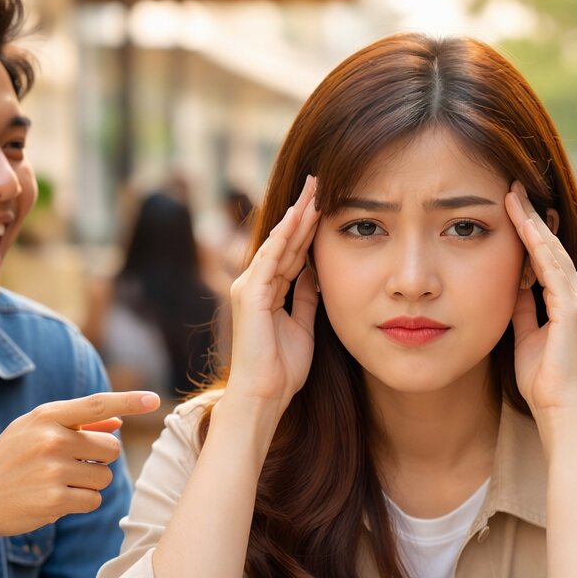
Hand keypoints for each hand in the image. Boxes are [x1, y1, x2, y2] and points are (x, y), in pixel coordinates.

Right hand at [0, 390, 158, 541]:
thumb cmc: (7, 460)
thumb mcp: (32, 432)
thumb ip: (76, 425)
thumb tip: (118, 424)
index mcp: (46, 417)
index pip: (97, 404)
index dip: (128, 401)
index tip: (154, 399)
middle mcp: (51, 439)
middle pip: (111, 448)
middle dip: (99, 458)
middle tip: (70, 464)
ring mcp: (53, 470)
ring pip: (104, 476)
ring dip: (90, 483)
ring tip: (57, 482)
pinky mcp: (54, 500)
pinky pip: (93, 501)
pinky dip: (81, 503)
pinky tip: (53, 499)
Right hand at [224, 175, 320, 413]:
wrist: (264, 395)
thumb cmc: (282, 369)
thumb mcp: (303, 326)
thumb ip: (306, 298)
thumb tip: (317, 273)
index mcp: (269, 292)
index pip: (292, 251)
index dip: (309, 227)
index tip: (326, 203)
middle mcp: (255, 284)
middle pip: (285, 240)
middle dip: (303, 211)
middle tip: (319, 181)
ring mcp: (250, 287)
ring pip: (278, 243)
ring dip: (296, 215)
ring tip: (314, 189)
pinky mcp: (250, 295)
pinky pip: (270, 258)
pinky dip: (284, 236)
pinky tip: (297, 216)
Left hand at [505, 181, 576, 423]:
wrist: (560, 408)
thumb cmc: (544, 381)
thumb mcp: (525, 336)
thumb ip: (523, 310)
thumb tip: (512, 287)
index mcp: (567, 301)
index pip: (547, 257)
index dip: (530, 231)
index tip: (512, 207)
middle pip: (551, 246)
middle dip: (531, 217)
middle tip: (513, 187)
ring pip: (551, 250)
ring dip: (531, 221)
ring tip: (513, 195)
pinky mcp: (572, 307)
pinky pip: (551, 267)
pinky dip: (535, 243)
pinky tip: (522, 223)